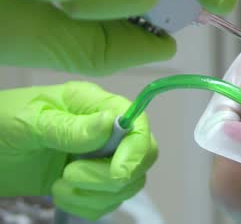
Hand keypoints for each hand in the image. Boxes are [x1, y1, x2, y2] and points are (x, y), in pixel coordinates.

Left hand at [0, 82, 156, 219]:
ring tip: (58, 186)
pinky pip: (108, 202)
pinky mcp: (90, 181)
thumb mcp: (28, 121)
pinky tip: (61, 194)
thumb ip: (69, 126)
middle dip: (113, 177)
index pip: (137, 124)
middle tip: (71, 176)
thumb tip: (112, 123)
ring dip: (95, 195)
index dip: (136, 150)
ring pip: (128, 184)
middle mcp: (105, 129)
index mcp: (93, 104)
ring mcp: (99, 156)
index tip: (116, 173)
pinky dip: (88, 206)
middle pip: (143, 156)